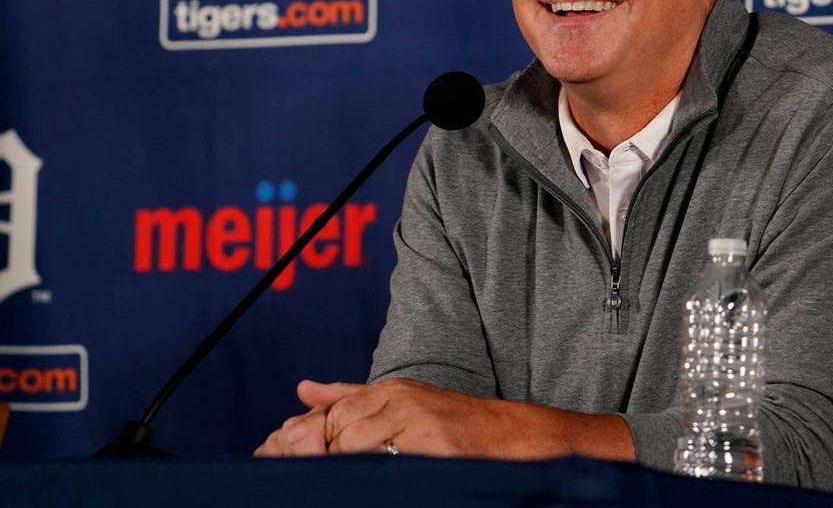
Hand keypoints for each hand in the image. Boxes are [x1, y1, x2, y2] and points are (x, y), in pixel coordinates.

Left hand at [255, 377, 633, 460]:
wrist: (525, 440)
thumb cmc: (464, 427)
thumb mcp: (407, 402)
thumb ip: (351, 395)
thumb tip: (302, 389)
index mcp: (391, 390)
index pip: (327, 414)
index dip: (293, 438)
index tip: (267, 455)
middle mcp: (400, 401)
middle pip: (332, 433)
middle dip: (305, 456)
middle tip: (280, 475)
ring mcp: (417, 425)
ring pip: (352, 450)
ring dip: (333, 469)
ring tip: (316, 483)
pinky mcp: (434, 448)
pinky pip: (385, 466)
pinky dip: (366, 476)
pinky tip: (357, 482)